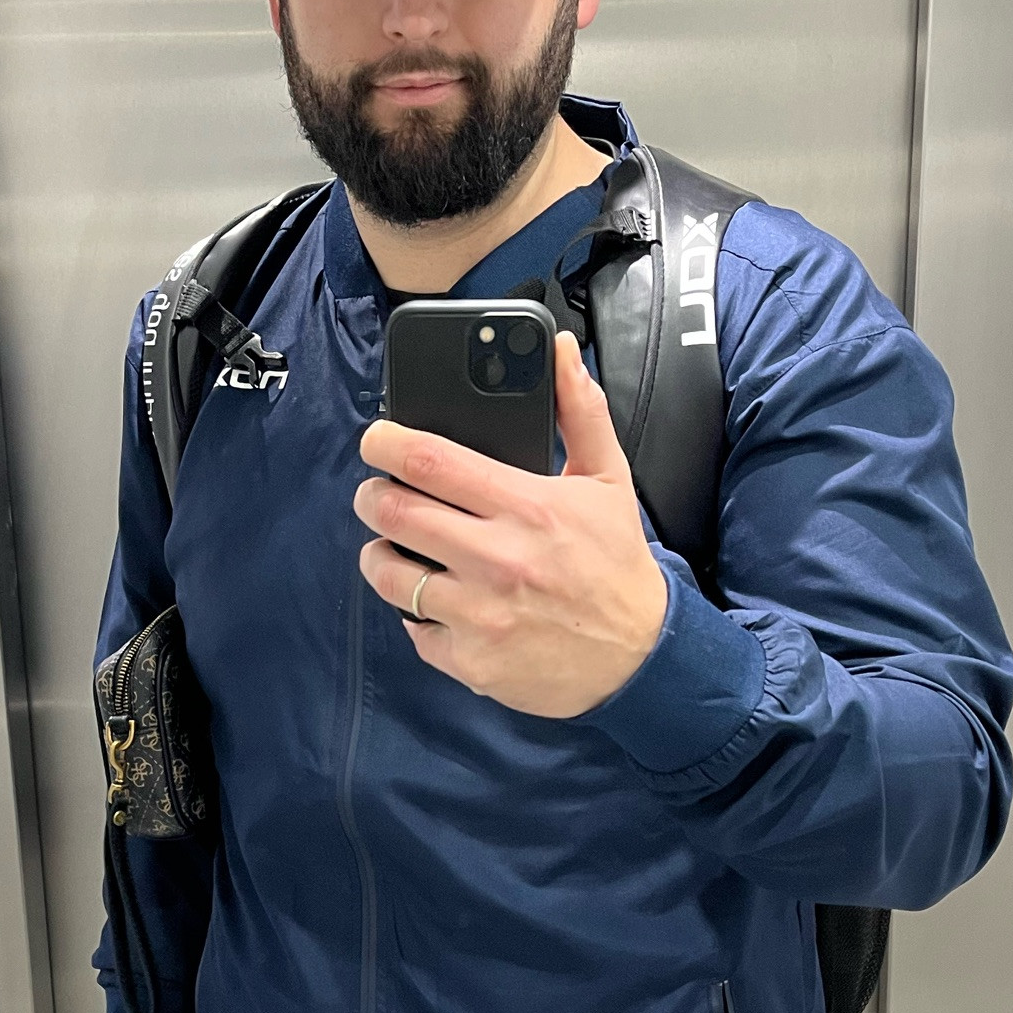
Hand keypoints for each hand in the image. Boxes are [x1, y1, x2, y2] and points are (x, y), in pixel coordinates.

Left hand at [354, 331, 668, 717]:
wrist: (640, 655)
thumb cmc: (616, 564)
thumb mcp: (608, 480)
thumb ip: (579, 411)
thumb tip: (561, 351)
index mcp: (526, 506)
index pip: (429, 461)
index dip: (386, 443)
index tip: (377, 440)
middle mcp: (497, 559)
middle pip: (394, 513)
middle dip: (372, 496)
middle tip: (378, 494)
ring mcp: (480, 614)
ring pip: (389, 574)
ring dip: (381, 555)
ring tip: (397, 547)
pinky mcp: (470, 661)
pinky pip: (413, 628)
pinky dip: (417, 614)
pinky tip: (438, 602)